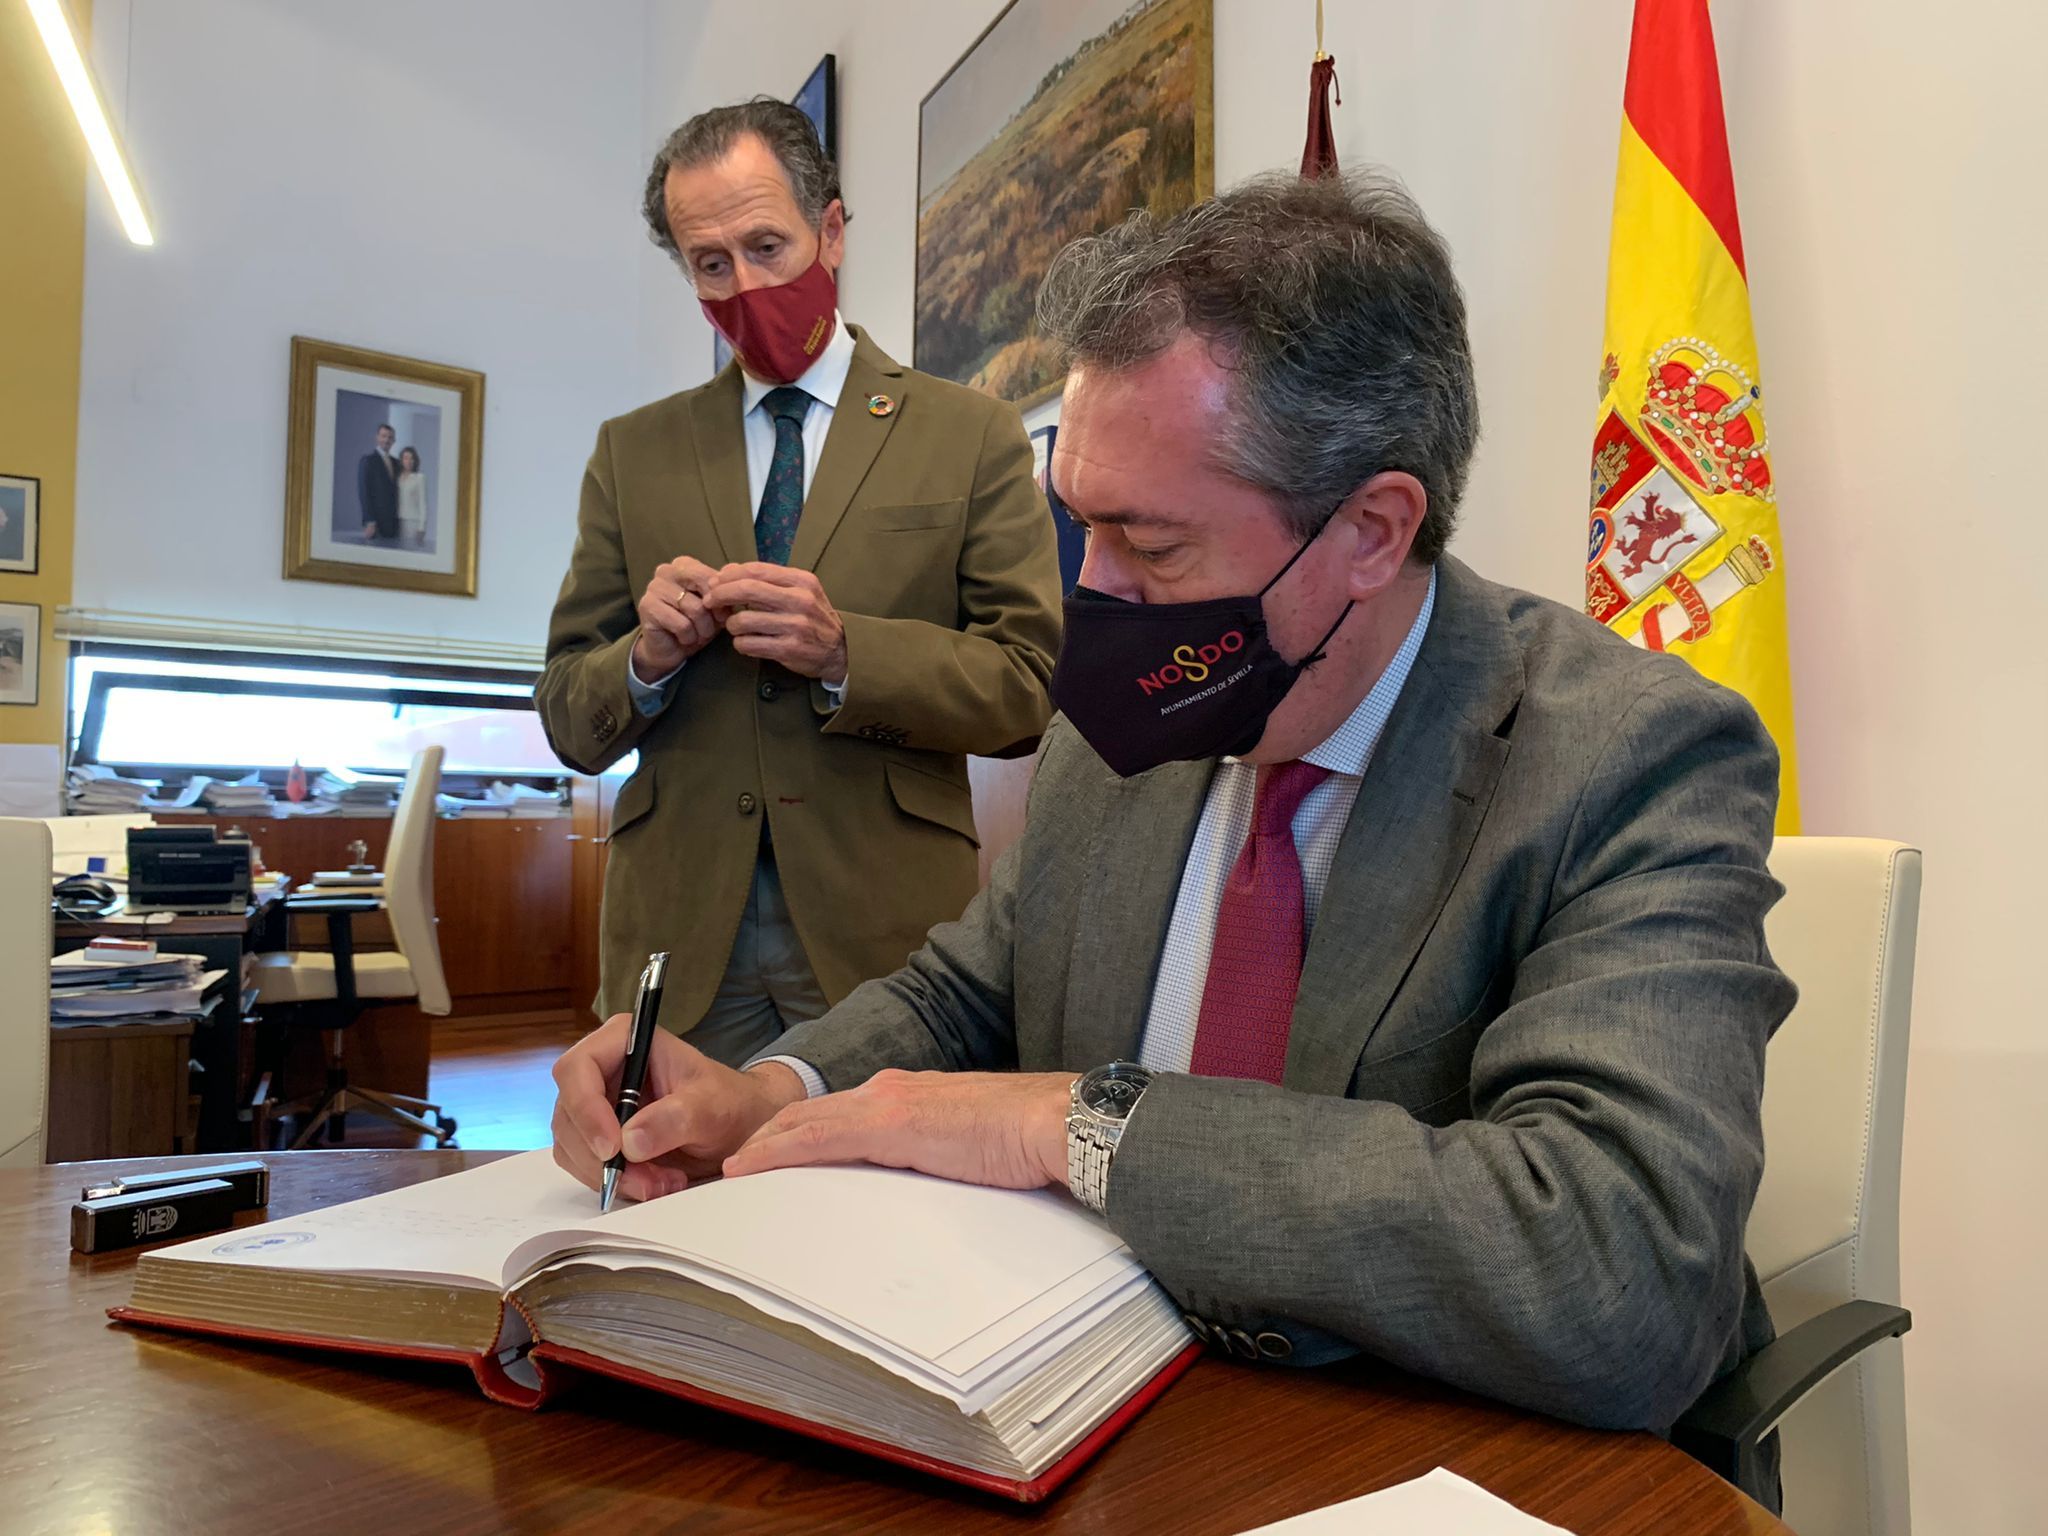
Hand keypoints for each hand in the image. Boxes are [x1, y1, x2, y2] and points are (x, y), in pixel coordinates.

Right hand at [550, 1014, 805, 1201]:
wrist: (738, 1127)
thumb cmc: (728, 1102)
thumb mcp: (711, 1106)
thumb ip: (675, 1118)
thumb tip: (630, 1141)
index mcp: (624, 1040)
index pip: (577, 1069)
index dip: (585, 1109)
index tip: (612, 1148)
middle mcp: (601, 1070)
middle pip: (568, 1114)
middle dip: (603, 1156)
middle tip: (649, 1180)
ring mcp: (594, 1105)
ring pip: (573, 1146)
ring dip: (613, 1175)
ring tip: (664, 1182)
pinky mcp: (597, 1137)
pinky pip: (586, 1167)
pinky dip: (616, 1183)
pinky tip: (655, 1183)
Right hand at [631, 556, 724, 680]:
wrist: (670, 649)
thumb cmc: (695, 625)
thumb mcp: (716, 607)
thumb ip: (724, 590)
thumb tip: (735, 577)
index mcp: (683, 564)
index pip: (712, 575)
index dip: (723, 598)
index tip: (723, 615)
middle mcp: (666, 570)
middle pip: (704, 587)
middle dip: (713, 612)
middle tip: (712, 627)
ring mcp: (654, 587)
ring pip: (695, 608)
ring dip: (702, 629)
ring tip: (697, 634)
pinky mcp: (647, 607)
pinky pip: (682, 624)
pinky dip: (689, 637)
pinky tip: (683, 639)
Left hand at [706, 564, 847, 683]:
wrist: (839, 651)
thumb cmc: (813, 617)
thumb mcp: (799, 591)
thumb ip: (767, 580)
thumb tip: (728, 570)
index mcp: (801, 581)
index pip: (756, 570)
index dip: (729, 575)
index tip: (715, 582)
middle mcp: (800, 600)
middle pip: (747, 590)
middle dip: (721, 594)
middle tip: (711, 602)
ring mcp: (795, 626)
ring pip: (743, 620)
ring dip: (731, 625)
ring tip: (737, 627)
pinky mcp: (789, 649)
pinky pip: (748, 644)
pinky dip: (740, 643)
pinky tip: (746, 642)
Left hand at [722, 1069, 1076, 1190]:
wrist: (1055, 1122)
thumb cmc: (1024, 1140)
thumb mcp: (964, 1148)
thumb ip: (932, 1158)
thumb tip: (916, 1188)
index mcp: (906, 1096)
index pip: (835, 1113)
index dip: (794, 1132)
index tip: (765, 1156)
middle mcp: (887, 1090)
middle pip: (807, 1113)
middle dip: (766, 1137)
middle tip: (732, 1167)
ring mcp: (886, 1103)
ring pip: (802, 1122)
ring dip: (760, 1146)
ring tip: (727, 1171)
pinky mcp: (890, 1124)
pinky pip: (816, 1139)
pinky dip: (774, 1152)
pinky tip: (748, 1168)